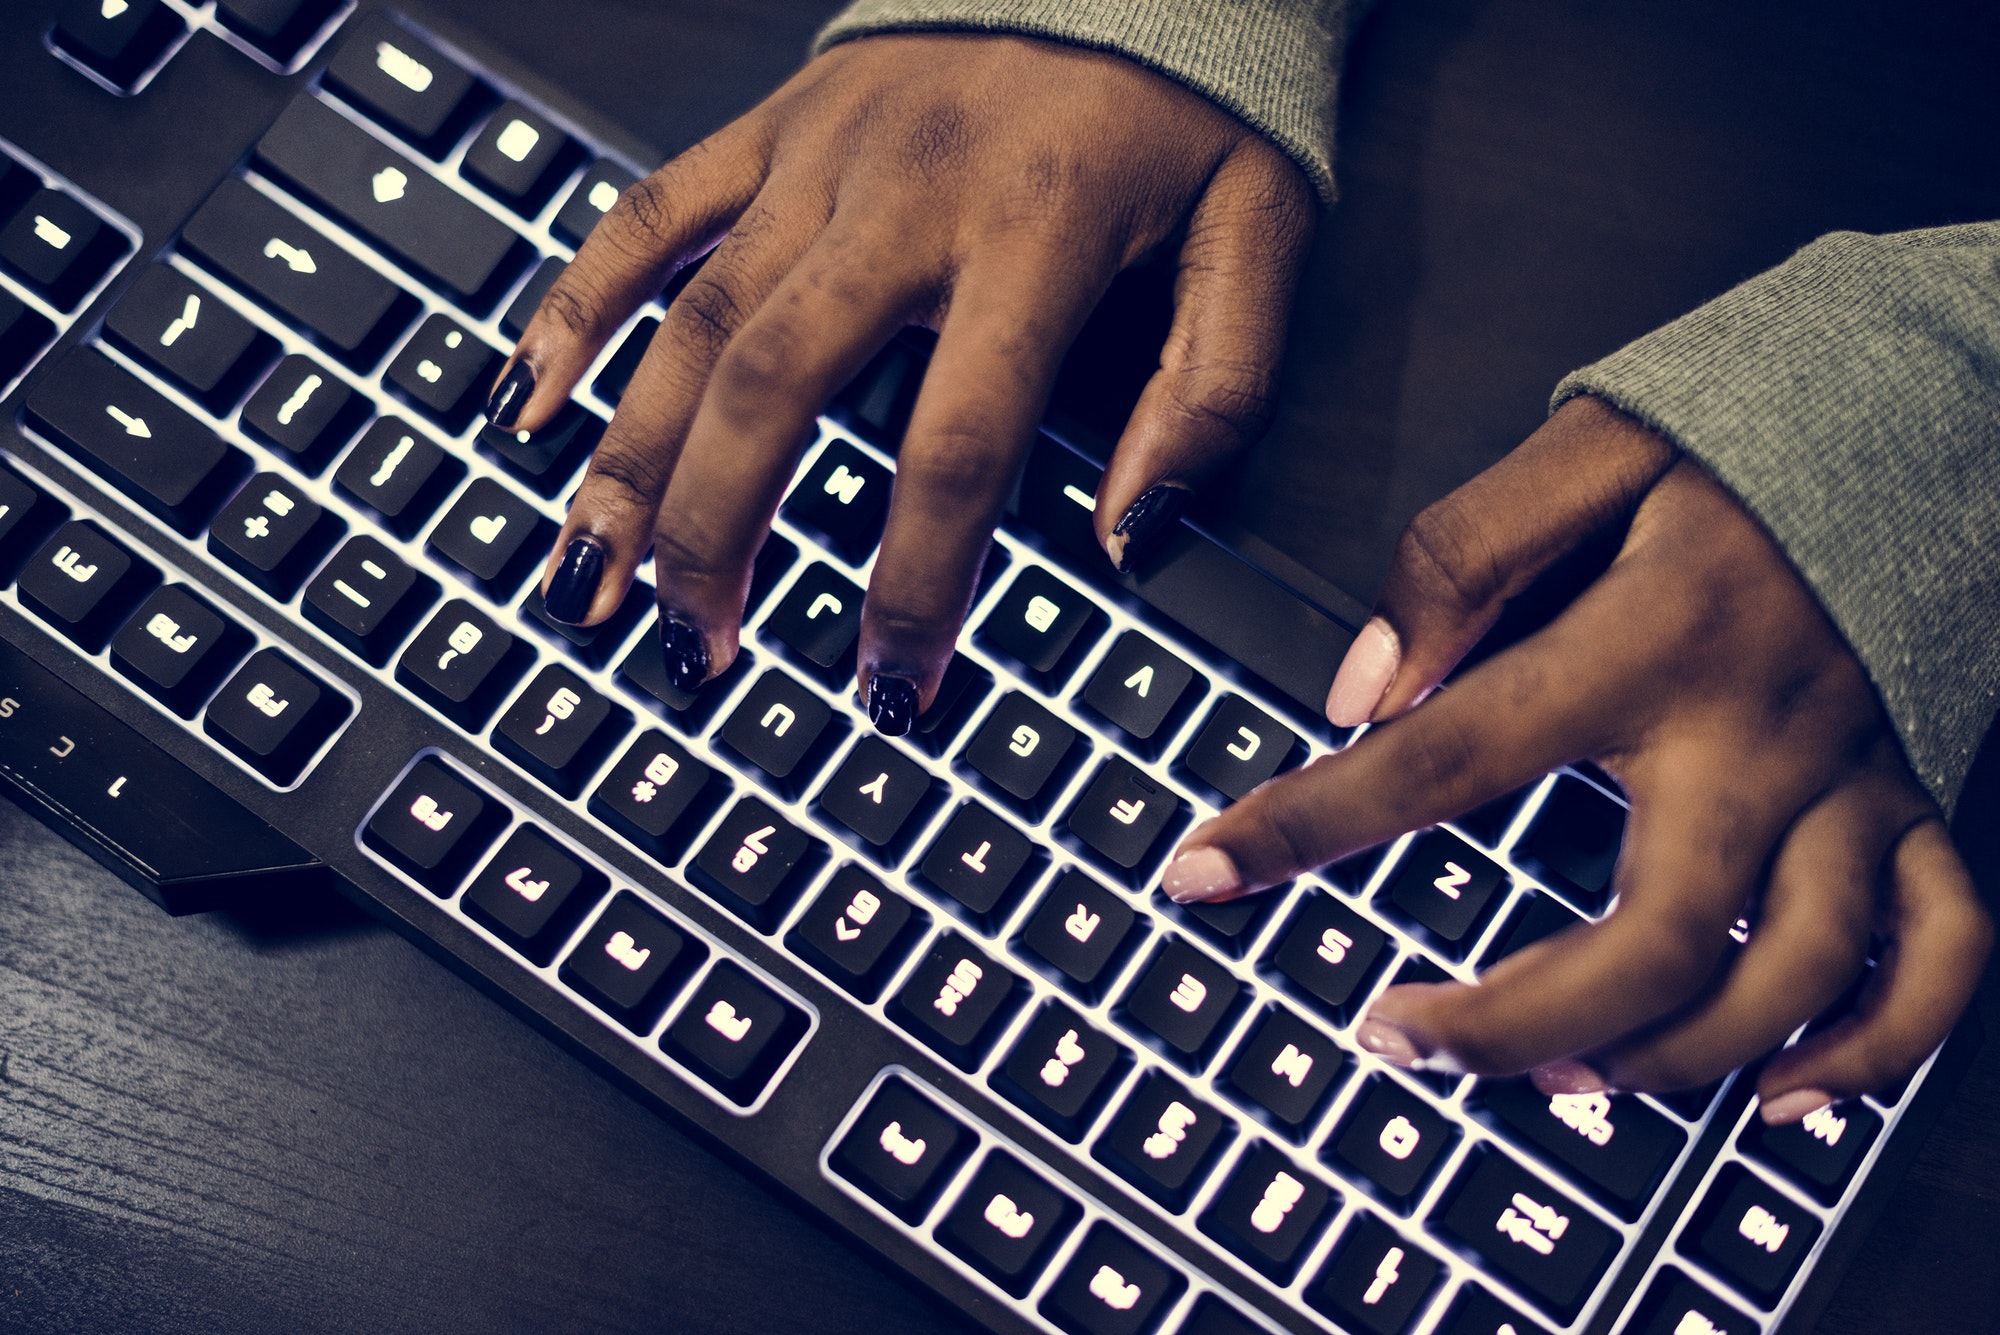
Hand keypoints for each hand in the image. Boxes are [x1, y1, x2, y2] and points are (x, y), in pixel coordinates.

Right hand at [495, 33, 1314, 731]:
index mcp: (1033, 238)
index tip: (894, 684)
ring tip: (591, 573)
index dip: (916, 584)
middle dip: (721, 533)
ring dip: (630, 457)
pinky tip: (532, 403)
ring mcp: (818, 157)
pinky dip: (578, 306)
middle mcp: (903, 199)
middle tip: (693, 645)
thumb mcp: (1256, 234)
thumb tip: (1126, 534)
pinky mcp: (771, 128)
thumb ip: (1213, 391)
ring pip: (691, 319)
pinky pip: (649, 215)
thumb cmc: (1186, 102)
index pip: (956, 449)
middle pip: (775, 387)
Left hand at [1161, 396, 1990, 1121]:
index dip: (1308, 826)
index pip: (1446, 757)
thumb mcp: (1589, 449)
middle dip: (1509, 1024)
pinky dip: (1870, 1048)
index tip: (1203, 877)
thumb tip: (1364, 687)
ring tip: (1554, 1075)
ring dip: (1666, 1060)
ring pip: (1787, 980)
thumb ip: (1464, 557)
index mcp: (1651, 640)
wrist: (1937, 400)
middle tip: (1399, 1041)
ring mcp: (1852, 785)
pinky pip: (1935, 958)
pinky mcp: (1918, 804)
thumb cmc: (1746, 429)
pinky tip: (1780, 1094)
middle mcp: (1758, 736)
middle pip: (1651, 942)